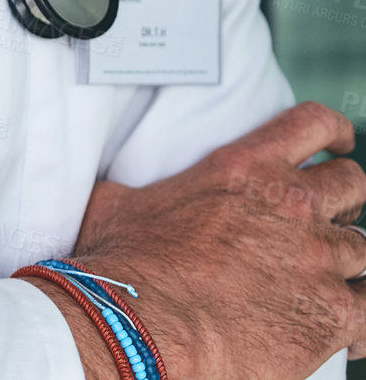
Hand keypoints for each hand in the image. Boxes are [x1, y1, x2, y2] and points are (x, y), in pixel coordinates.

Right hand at [48, 102, 365, 379]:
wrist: (144, 323)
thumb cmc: (125, 264)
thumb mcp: (116, 203)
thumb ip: (134, 190)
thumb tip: (111, 190)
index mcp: (244, 169)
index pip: (312, 126)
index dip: (334, 133)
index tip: (338, 144)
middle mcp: (291, 206)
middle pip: (352, 185)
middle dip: (342, 202)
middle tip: (324, 221)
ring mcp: (318, 259)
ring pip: (363, 248)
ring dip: (346, 261)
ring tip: (323, 278)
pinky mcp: (332, 313)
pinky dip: (359, 316)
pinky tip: (347, 327)